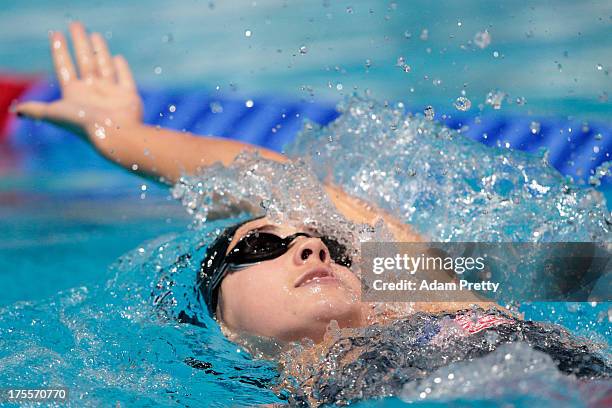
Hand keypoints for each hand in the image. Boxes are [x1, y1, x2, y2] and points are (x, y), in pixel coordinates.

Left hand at [16, 22, 142, 145]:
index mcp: (74, 94)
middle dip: (79, 43)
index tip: (56, 34)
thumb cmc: (84, 123)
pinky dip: (122, 68)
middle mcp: (92, 92)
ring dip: (99, 50)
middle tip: (76, 24)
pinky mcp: (128, 95)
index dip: (59, 51)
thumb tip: (16, 111)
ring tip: (94, 35)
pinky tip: (118, 57)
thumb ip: (37, 109)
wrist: (114, 134)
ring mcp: (111, 93)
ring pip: (104, 66)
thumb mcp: (54, 114)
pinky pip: (125, 78)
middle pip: (84, 61)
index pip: (65, 67)